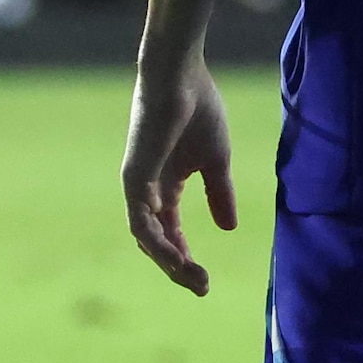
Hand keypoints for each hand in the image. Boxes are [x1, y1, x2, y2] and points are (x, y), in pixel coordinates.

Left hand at [120, 62, 236, 295]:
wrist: (181, 75)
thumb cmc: (198, 108)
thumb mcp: (216, 161)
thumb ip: (220, 194)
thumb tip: (228, 229)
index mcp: (164, 186)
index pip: (170, 232)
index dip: (186, 258)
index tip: (205, 280)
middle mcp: (147, 190)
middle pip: (156, 242)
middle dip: (177, 268)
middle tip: (201, 287)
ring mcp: (138, 185)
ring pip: (146, 238)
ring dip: (169, 262)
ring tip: (194, 279)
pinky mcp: (134, 177)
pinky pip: (141, 221)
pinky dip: (158, 242)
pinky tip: (178, 258)